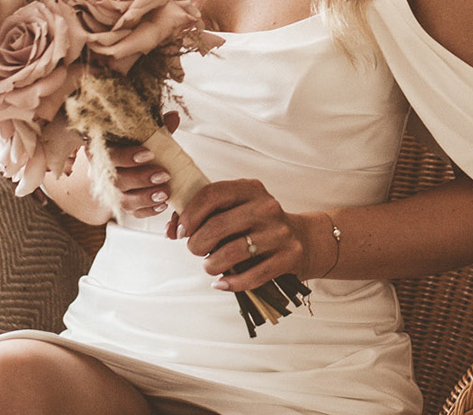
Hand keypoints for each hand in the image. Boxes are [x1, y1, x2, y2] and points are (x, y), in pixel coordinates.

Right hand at [107, 111, 181, 217]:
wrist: (119, 162)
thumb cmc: (130, 144)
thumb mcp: (140, 133)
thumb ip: (155, 128)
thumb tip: (173, 117)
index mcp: (103, 151)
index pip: (110, 155)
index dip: (128, 156)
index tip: (149, 154)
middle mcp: (103, 173)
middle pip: (117, 180)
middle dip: (142, 179)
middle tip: (164, 174)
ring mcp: (111, 192)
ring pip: (123, 200)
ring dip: (146, 198)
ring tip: (165, 193)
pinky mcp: (121, 205)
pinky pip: (132, 213)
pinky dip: (148, 210)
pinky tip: (162, 205)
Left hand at [173, 178, 312, 293]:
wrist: (302, 239)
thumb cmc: (256, 225)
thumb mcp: (235, 210)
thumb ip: (201, 215)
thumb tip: (170, 230)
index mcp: (251, 189)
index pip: (212, 195)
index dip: (190, 215)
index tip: (182, 231)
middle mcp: (267, 207)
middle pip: (218, 226)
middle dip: (197, 243)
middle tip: (196, 250)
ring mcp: (279, 232)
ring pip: (232, 253)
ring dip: (211, 265)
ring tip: (210, 266)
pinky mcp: (289, 257)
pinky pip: (252, 276)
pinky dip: (231, 283)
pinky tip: (222, 283)